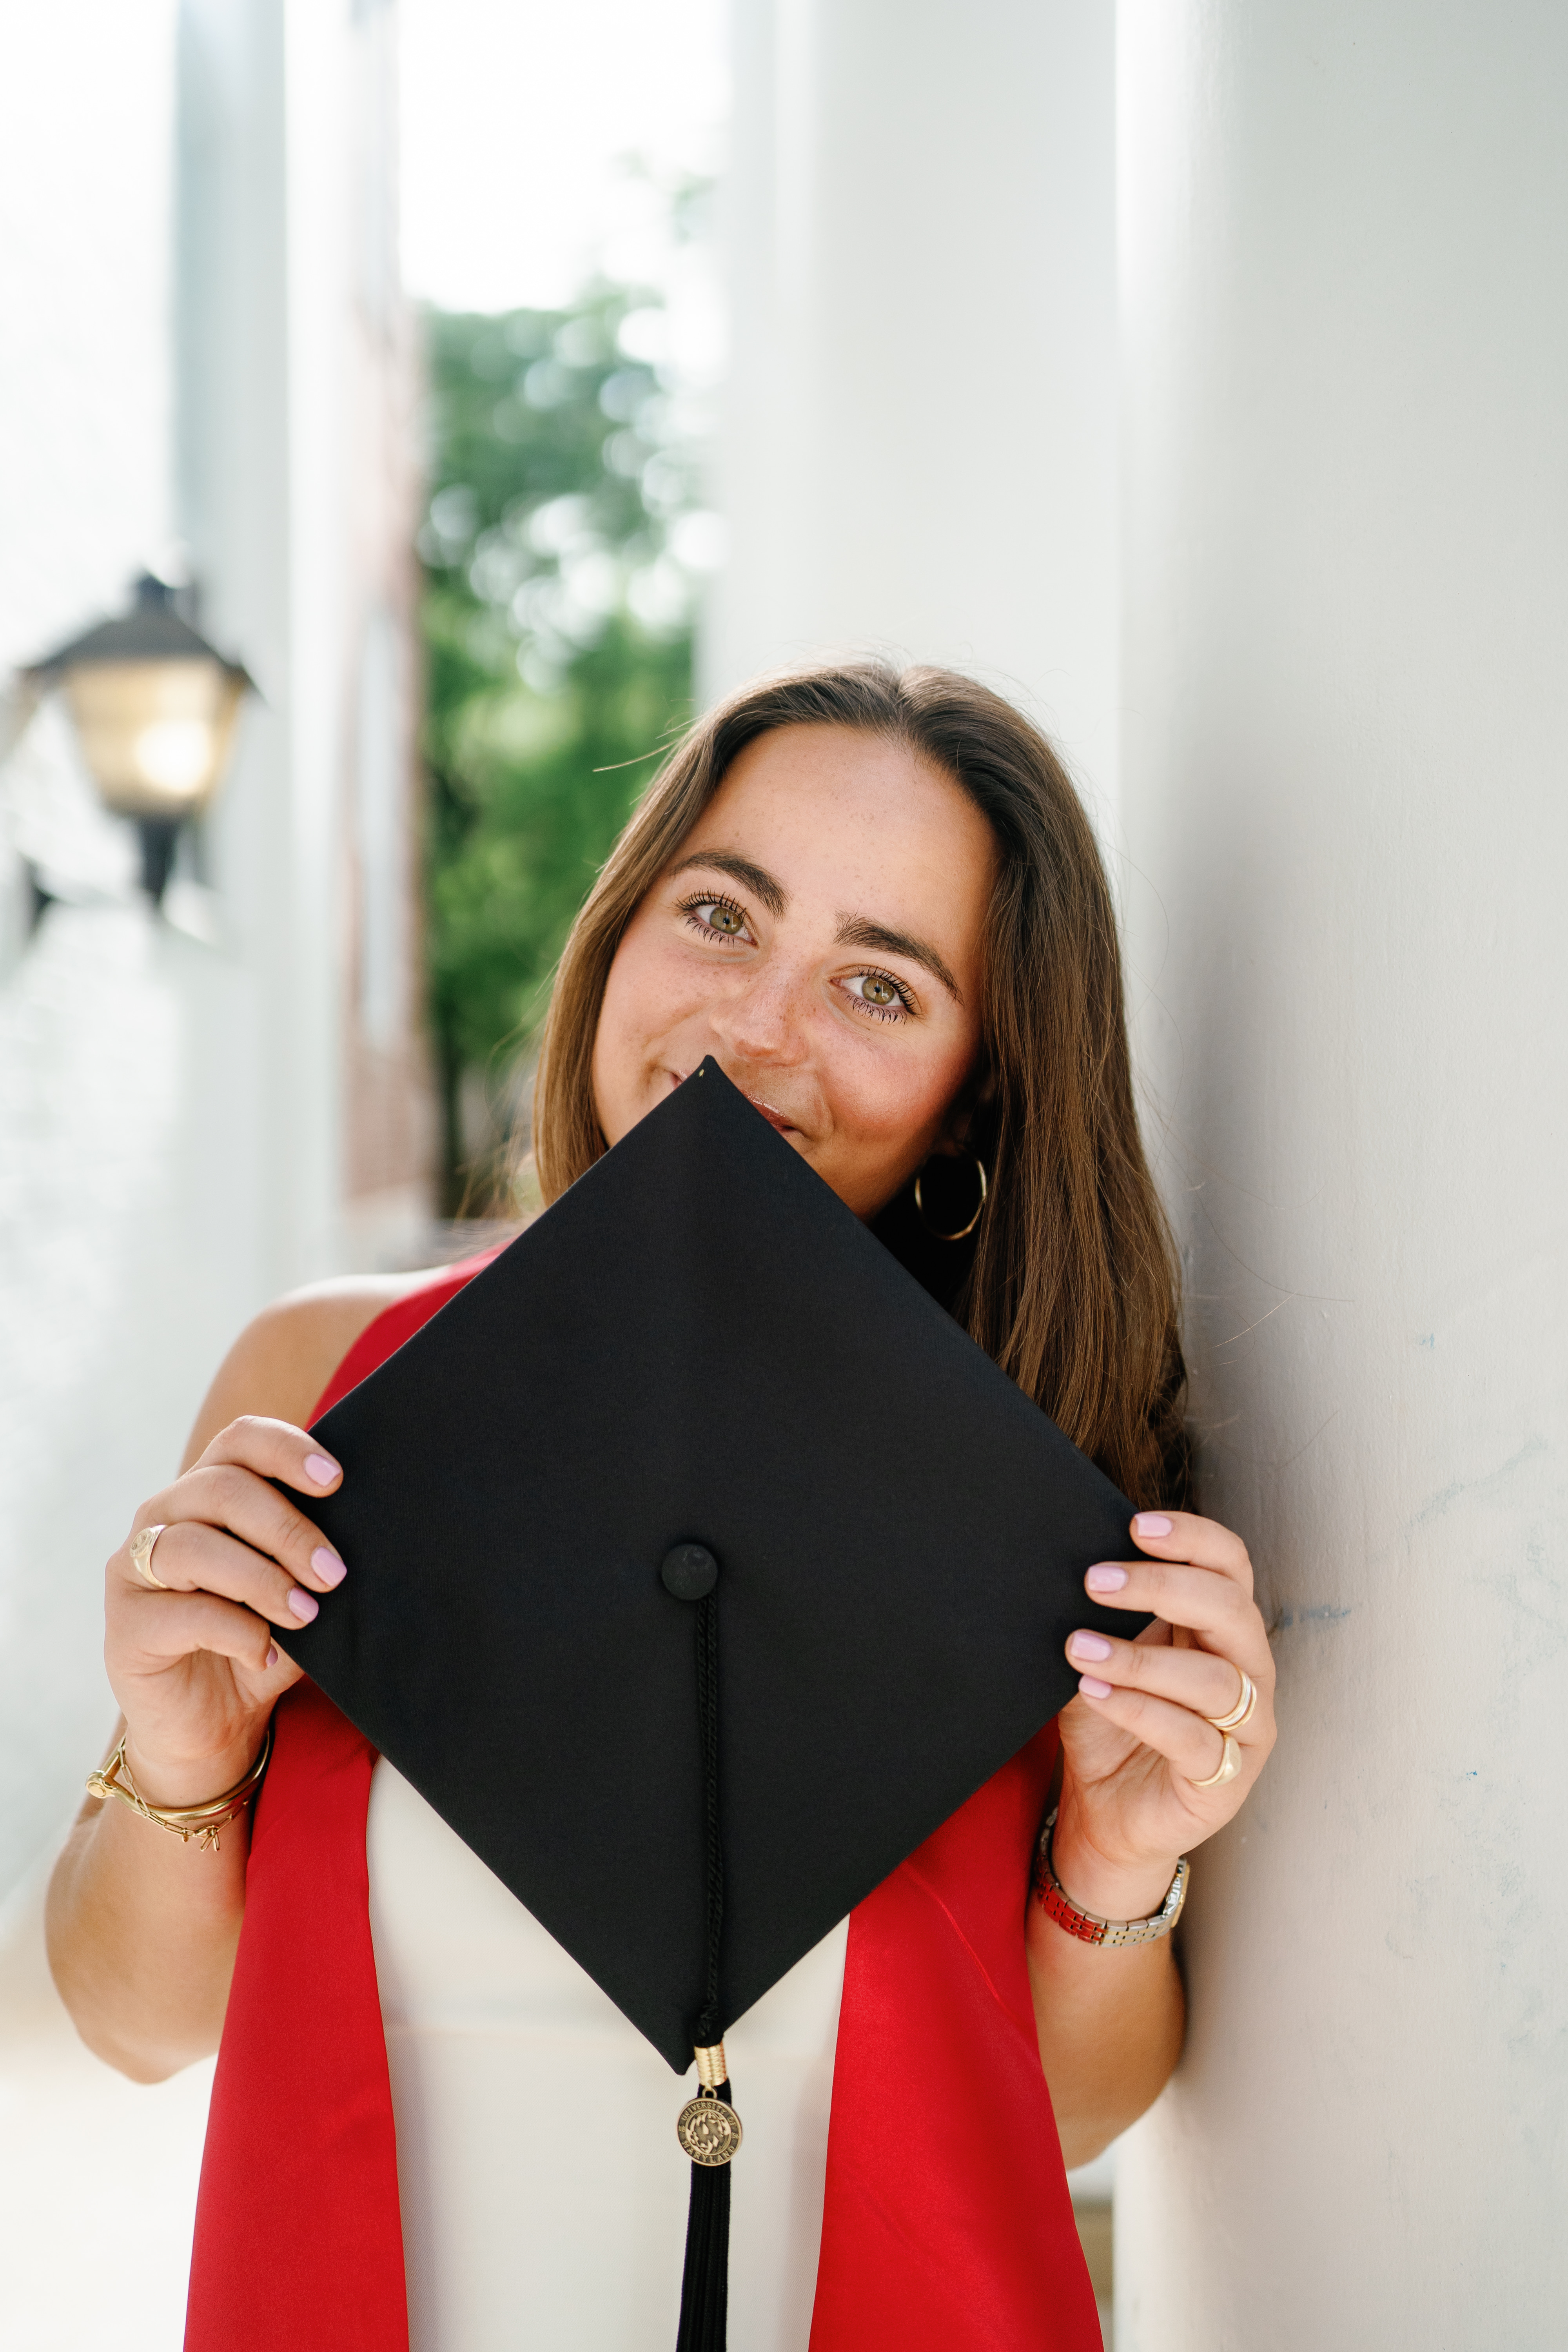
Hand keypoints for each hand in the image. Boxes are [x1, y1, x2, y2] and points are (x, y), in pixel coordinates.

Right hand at [104, 1419, 346, 1806]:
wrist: (212, 1726)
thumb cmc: (259, 1641)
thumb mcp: (295, 1592)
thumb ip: (312, 1558)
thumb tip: (368, 1539)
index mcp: (208, 1492)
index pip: (240, 1440)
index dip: (286, 1449)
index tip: (334, 1480)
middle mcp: (163, 1517)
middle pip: (221, 1487)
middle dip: (288, 1528)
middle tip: (331, 1572)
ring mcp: (135, 1569)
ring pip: (194, 1544)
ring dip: (262, 1579)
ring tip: (306, 1614)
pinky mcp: (127, 1625)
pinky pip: (184, 1613)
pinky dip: (238, 1632)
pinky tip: (265, 1655)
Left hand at [1051, 1510, 1276, 1920]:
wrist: (1104, 1813)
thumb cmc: (1110, 1726)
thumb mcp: (1104, 1659)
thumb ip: (1105, 1619)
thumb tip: (1074, 1570)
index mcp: (1222, 1630)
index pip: (1230, 1566)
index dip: (1192, 1538)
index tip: (1137, 1526)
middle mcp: (1247, 1671)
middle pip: (1229, 1609)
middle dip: (1163, 1586)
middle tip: (1097, 1581)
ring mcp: (1245, 1729)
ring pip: (1215, 1679)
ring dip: (1140, 1658)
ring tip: (1080, 1647)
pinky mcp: (1225, 1780)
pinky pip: (1192, 1739)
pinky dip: (1138, 1710)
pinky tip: (1094, 1692)